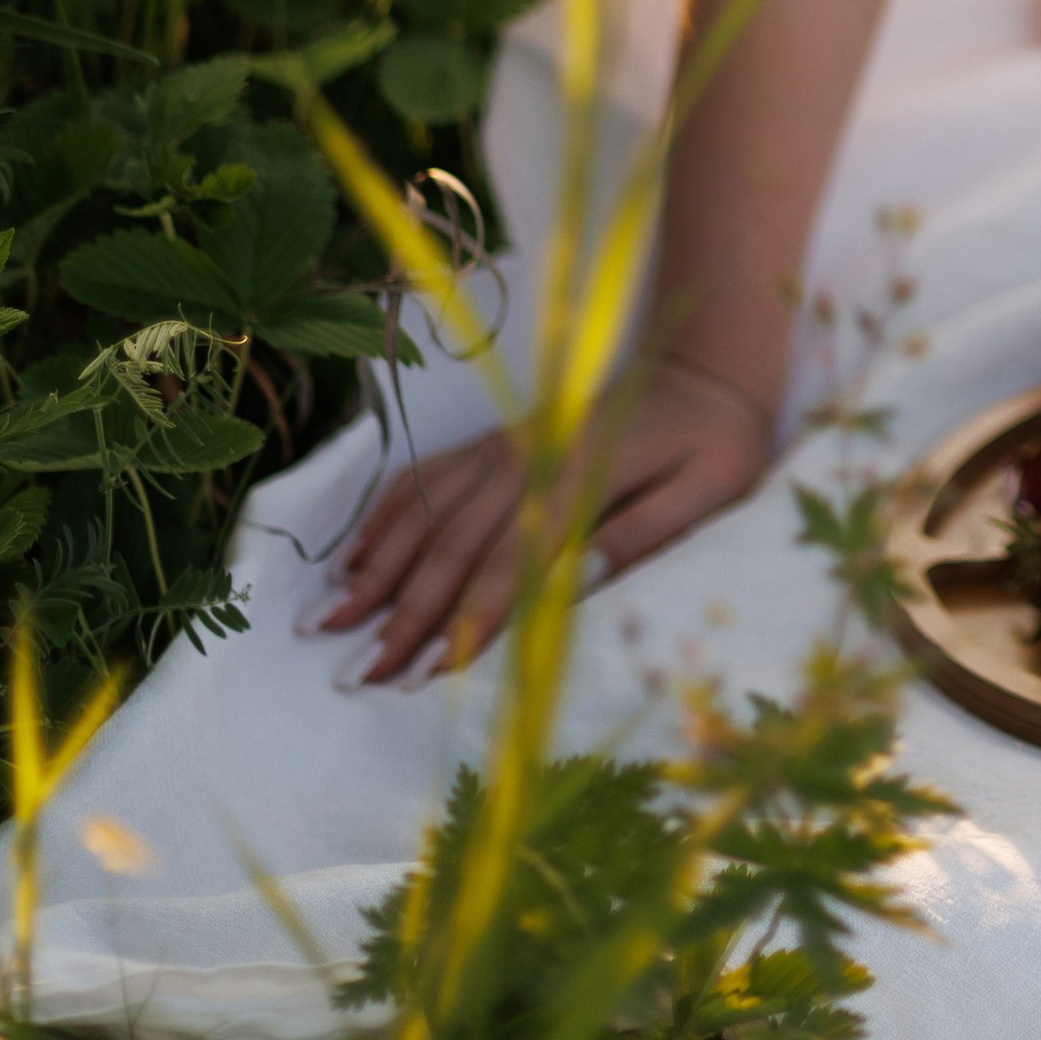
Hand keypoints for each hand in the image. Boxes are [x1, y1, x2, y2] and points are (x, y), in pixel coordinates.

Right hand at [303, 353, 773, 684]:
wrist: (705, 365)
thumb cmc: (715, 440)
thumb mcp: (707, 489)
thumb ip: (643, 532)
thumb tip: (579, 583)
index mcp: (581, 476)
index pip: (513, 561)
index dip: (468, 619)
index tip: (424, 674)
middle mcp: (530, 457)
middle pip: (453, 544)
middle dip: (401, 612)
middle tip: (353, 673)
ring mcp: (507, 444)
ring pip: (426, 511)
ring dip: (375, 567)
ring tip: (325, 621)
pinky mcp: (498, 440)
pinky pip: (429, 475)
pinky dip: (387, 513)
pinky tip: (353, 553)